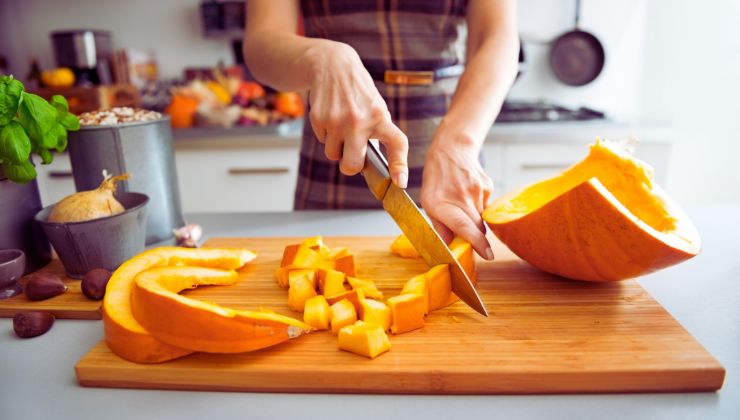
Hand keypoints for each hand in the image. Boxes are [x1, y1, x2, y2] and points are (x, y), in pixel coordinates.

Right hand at [305, 42, 407, 187]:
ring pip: (334, 156)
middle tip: (352, 156)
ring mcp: (337, 121)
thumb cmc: (359, 92)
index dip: (400, 166)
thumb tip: (371, 165)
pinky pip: (323, 141)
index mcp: (380, 117)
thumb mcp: (376, 107)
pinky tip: (331, 118)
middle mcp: (359, 121)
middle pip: (352, 165)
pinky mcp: (319, 119)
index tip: (400, 182)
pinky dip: (326, 135)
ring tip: (341, 128)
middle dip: (350, 166)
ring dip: (337, 148)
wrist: (333, 65)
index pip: (396, 143)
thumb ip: (377, 133)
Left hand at [420, 132, 493, 259]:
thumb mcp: (427, 202)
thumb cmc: (436, 178)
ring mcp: (476, 190)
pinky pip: (486, 205)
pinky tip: (469, 195)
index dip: (477, 243)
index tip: (487, 255)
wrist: (451, 150)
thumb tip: (449, 245)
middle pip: (477, 227)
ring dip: (475, 220)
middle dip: (477, 239)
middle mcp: (461, 197)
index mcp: (441, 204)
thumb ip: (439, 226)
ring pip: (482, 218)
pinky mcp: (487, 186)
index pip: (464, 227)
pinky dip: (478, 207)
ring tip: (463, 208)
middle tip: (476, 244)